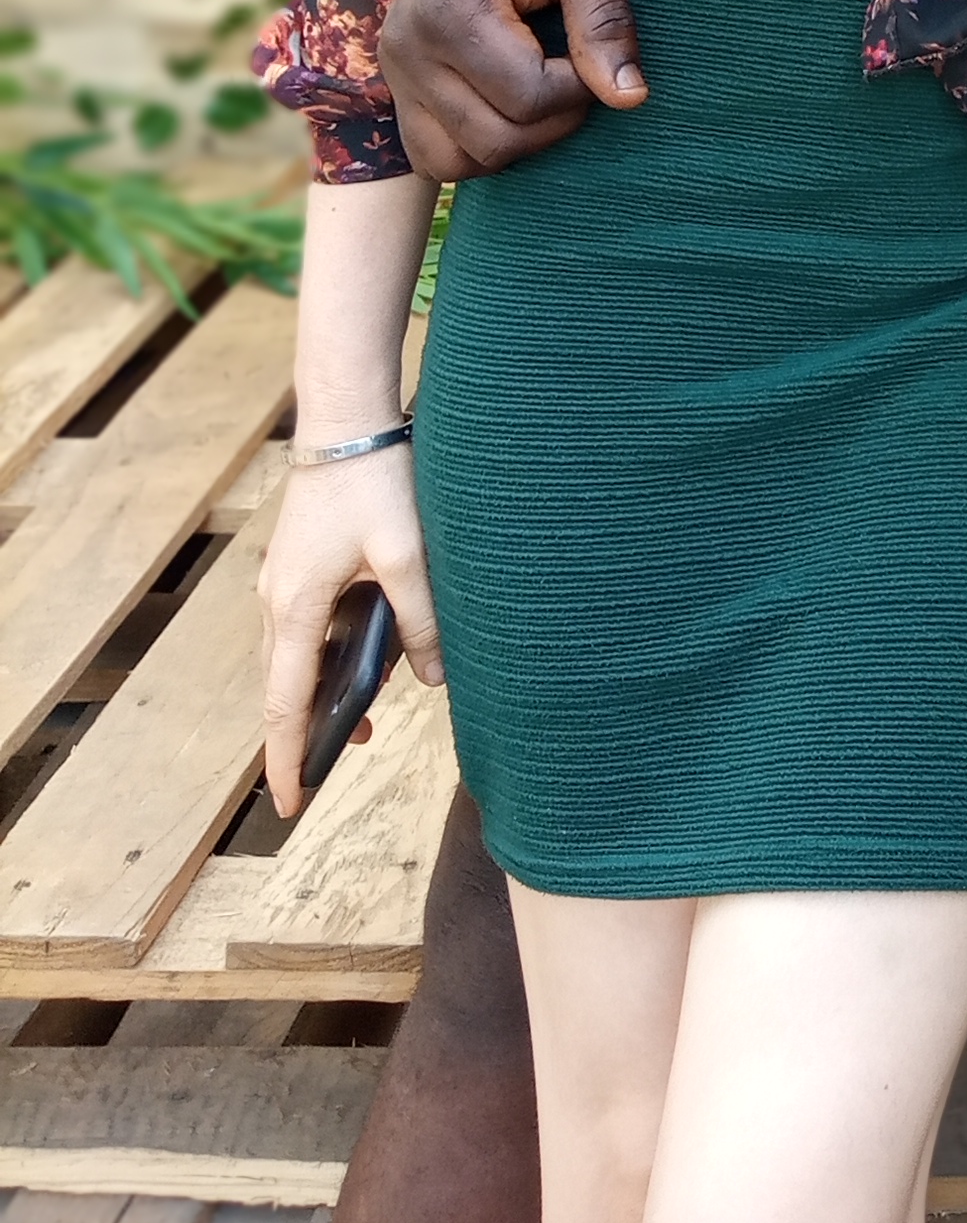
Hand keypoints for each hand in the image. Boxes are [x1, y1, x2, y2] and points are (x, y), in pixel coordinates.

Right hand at [258, 446, 443, 820]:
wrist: (346, 417)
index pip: (283, 705)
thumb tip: (434, 679)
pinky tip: (362, 650)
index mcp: (295, 608)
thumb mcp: (409, 554)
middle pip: (282, 687)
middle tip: (341, 760)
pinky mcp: (296, 562)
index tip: (288, 805)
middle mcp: (276, 600)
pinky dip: (323, 653)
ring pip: (292, 655)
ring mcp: (281, 580)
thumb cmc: (374, 481)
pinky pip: (301, 626)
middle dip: (307, 730)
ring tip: (364, 711)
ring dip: (319, 688)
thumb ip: (421, 620)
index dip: (287, 759)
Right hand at [384, 0, 643, 182]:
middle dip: (553, 122)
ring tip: (545, 88)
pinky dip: (477, 143)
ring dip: (514, 142)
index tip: (599, 46)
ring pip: (455, 162)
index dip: (582, 88)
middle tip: (579, 69)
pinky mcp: (397, 80)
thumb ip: (606, 22)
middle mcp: (405, 49)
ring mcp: (393, 69)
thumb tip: (631, 98)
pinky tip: (512, 101)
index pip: (529, 100)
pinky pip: (432, 152)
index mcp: (447, 12)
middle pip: (493, 141)